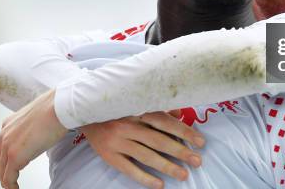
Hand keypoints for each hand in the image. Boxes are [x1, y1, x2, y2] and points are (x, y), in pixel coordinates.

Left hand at [0, 89, 66, 188]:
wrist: (58, 107)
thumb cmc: (55, 109)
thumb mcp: (38, 118)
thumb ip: (32, 129)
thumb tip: (38, 137)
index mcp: (8, 123)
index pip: (1, 146)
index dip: (5, 159)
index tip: (10, 166)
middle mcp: (4, 133)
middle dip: (3, 171)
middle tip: (9, 180)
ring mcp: (8, 145)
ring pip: (2, 169)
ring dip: (6, 179)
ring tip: (12, 186)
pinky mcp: (14, 156)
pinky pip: (8, 177)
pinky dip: (10, 186)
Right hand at [81, 110, 204, 188]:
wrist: (83, 114)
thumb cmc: (116, 109)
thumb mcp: (135, 103)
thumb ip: (158, 108)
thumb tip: (180, 113)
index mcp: (137, 110)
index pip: (165, 122)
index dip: (184, 131)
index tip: (200, 142)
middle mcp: (128, 125)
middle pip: (159, 140)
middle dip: (180, 151)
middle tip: (197, 161)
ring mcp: (118, 142)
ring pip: (146, 156)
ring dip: (167, 166)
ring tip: (183, 174)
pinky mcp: (109, 156)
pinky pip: (129, 169)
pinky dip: (145, 178)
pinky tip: (159, 184)